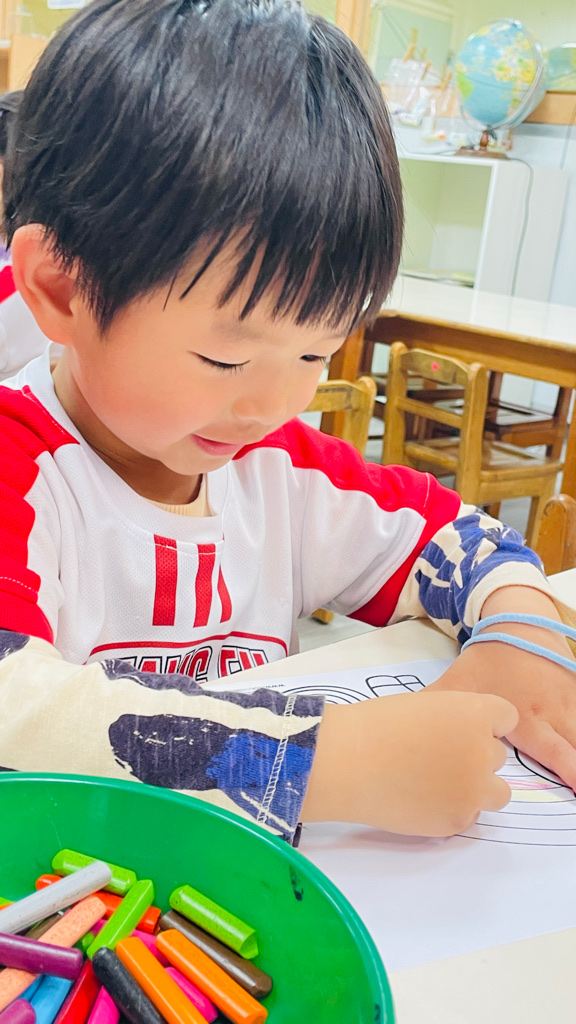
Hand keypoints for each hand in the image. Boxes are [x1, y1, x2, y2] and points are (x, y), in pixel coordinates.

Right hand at [301, 688, 516, 835]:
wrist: (347, 762)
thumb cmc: (376, 725)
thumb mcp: (425, 705)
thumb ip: (456, 719)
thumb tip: (464, 738)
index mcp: (475, 714)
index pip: (506, 717)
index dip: (484, 723)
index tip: (461, 730)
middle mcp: (483, 752)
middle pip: (497, 756)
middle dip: (473, 756)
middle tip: (436, 758)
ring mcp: (473, 790)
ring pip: (497, 792)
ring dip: (476, 788)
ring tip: (440, 784)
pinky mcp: (457, 820)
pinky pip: (470, 816)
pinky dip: (452, 810)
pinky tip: (422, 800)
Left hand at [428, 586, 575, 789]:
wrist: (520, 623)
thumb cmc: (490, 660)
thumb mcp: (461, 684)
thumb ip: (436, 709)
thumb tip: (397, 733)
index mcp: (527, 717)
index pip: (552, 749)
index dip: (567, 768)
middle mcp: (554, 714)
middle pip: (575, 746)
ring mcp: (571, 703)